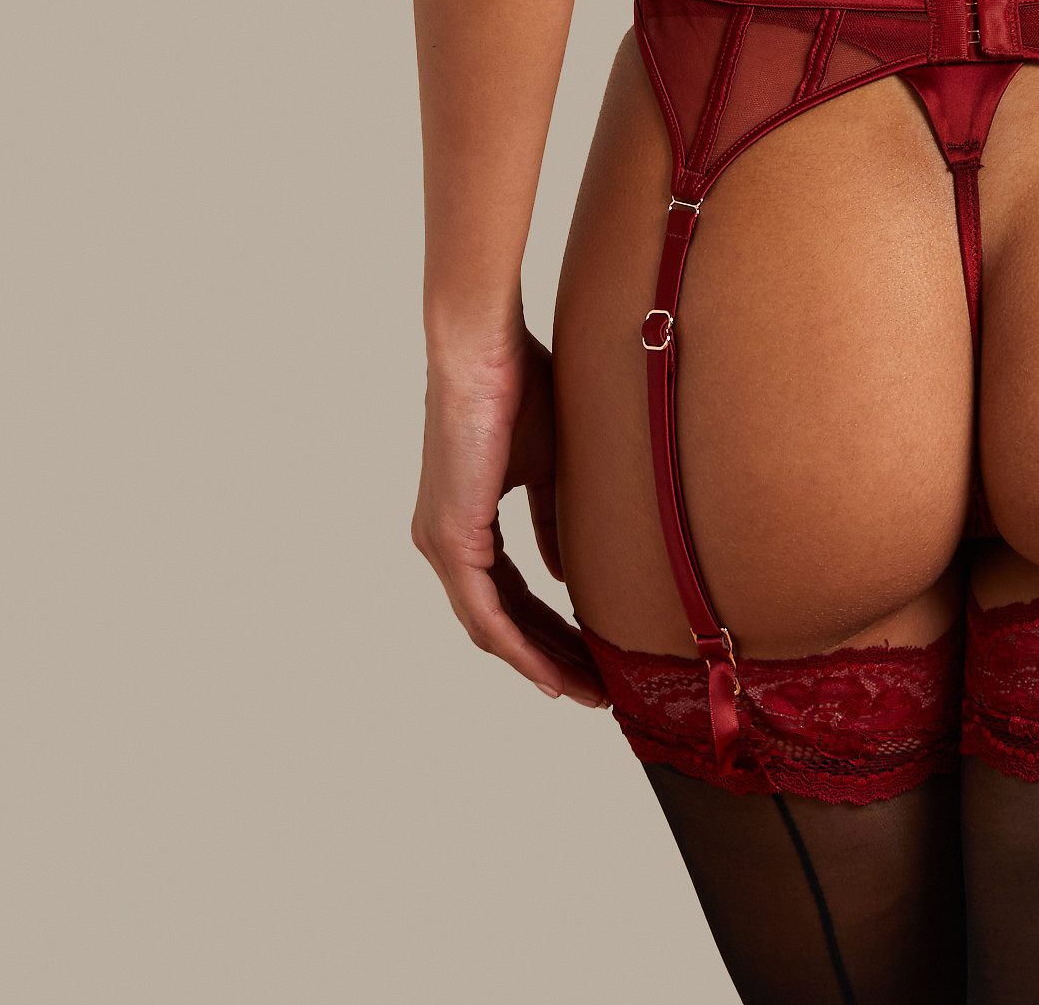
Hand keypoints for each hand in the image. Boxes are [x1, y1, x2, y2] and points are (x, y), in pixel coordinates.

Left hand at [412, 332, 605, 704]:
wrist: (485, 347)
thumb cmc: (518, 383)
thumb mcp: (543, 465)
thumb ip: (548, 520)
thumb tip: (563, 574)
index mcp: (462, 521)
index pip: (506, 594)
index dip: (547, 631)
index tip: (589, 656)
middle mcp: (442, 540)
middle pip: (499, 622)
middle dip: (551, 659)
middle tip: (597, 688)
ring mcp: (441, 543)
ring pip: (491, 629)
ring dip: (541, 664)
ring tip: (588, 691)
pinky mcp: (450, 538)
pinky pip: (486, 615)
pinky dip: (521, 649)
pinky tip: (554, 674)